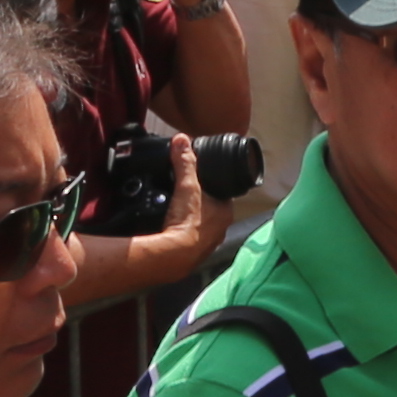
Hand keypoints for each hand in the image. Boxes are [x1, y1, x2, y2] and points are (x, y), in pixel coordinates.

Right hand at [143, 133, 237, 280]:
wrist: (173, 256)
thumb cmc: (187, 222)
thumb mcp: (186, 186)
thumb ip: (184, 163)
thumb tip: (181, 140)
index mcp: (225, 212)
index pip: (222, 194)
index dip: (212, 187)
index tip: (199, 181)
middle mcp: (221, 230)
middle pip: (211, 211)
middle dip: (200, 204)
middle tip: (183, 197)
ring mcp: (208, 245)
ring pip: (201, 228)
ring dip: (190, 221)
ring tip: (176, 212)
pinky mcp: (193, 256)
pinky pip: (189, 242)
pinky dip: (181, 235)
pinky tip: (170, 230)